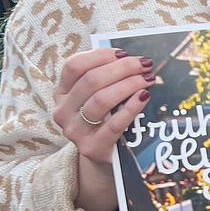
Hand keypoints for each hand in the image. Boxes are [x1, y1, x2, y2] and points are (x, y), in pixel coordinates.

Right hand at [52, 48, 154, 210]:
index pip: (74, 66)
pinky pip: (114, 124)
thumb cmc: (107, 118)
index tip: (124, 52)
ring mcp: (74, 131)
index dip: (100, 55)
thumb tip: (134, 57)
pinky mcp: (92, 147)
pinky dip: (131, 107)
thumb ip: (107, 78)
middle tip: (145, 64)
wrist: (104, 158)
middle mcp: (62, 111)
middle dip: (122, 68)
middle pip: (91, 80)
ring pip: (101, 99)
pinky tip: (145, 96)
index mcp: (61, 93)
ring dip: (128, 84)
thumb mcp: (98, 97)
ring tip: (148, 79)